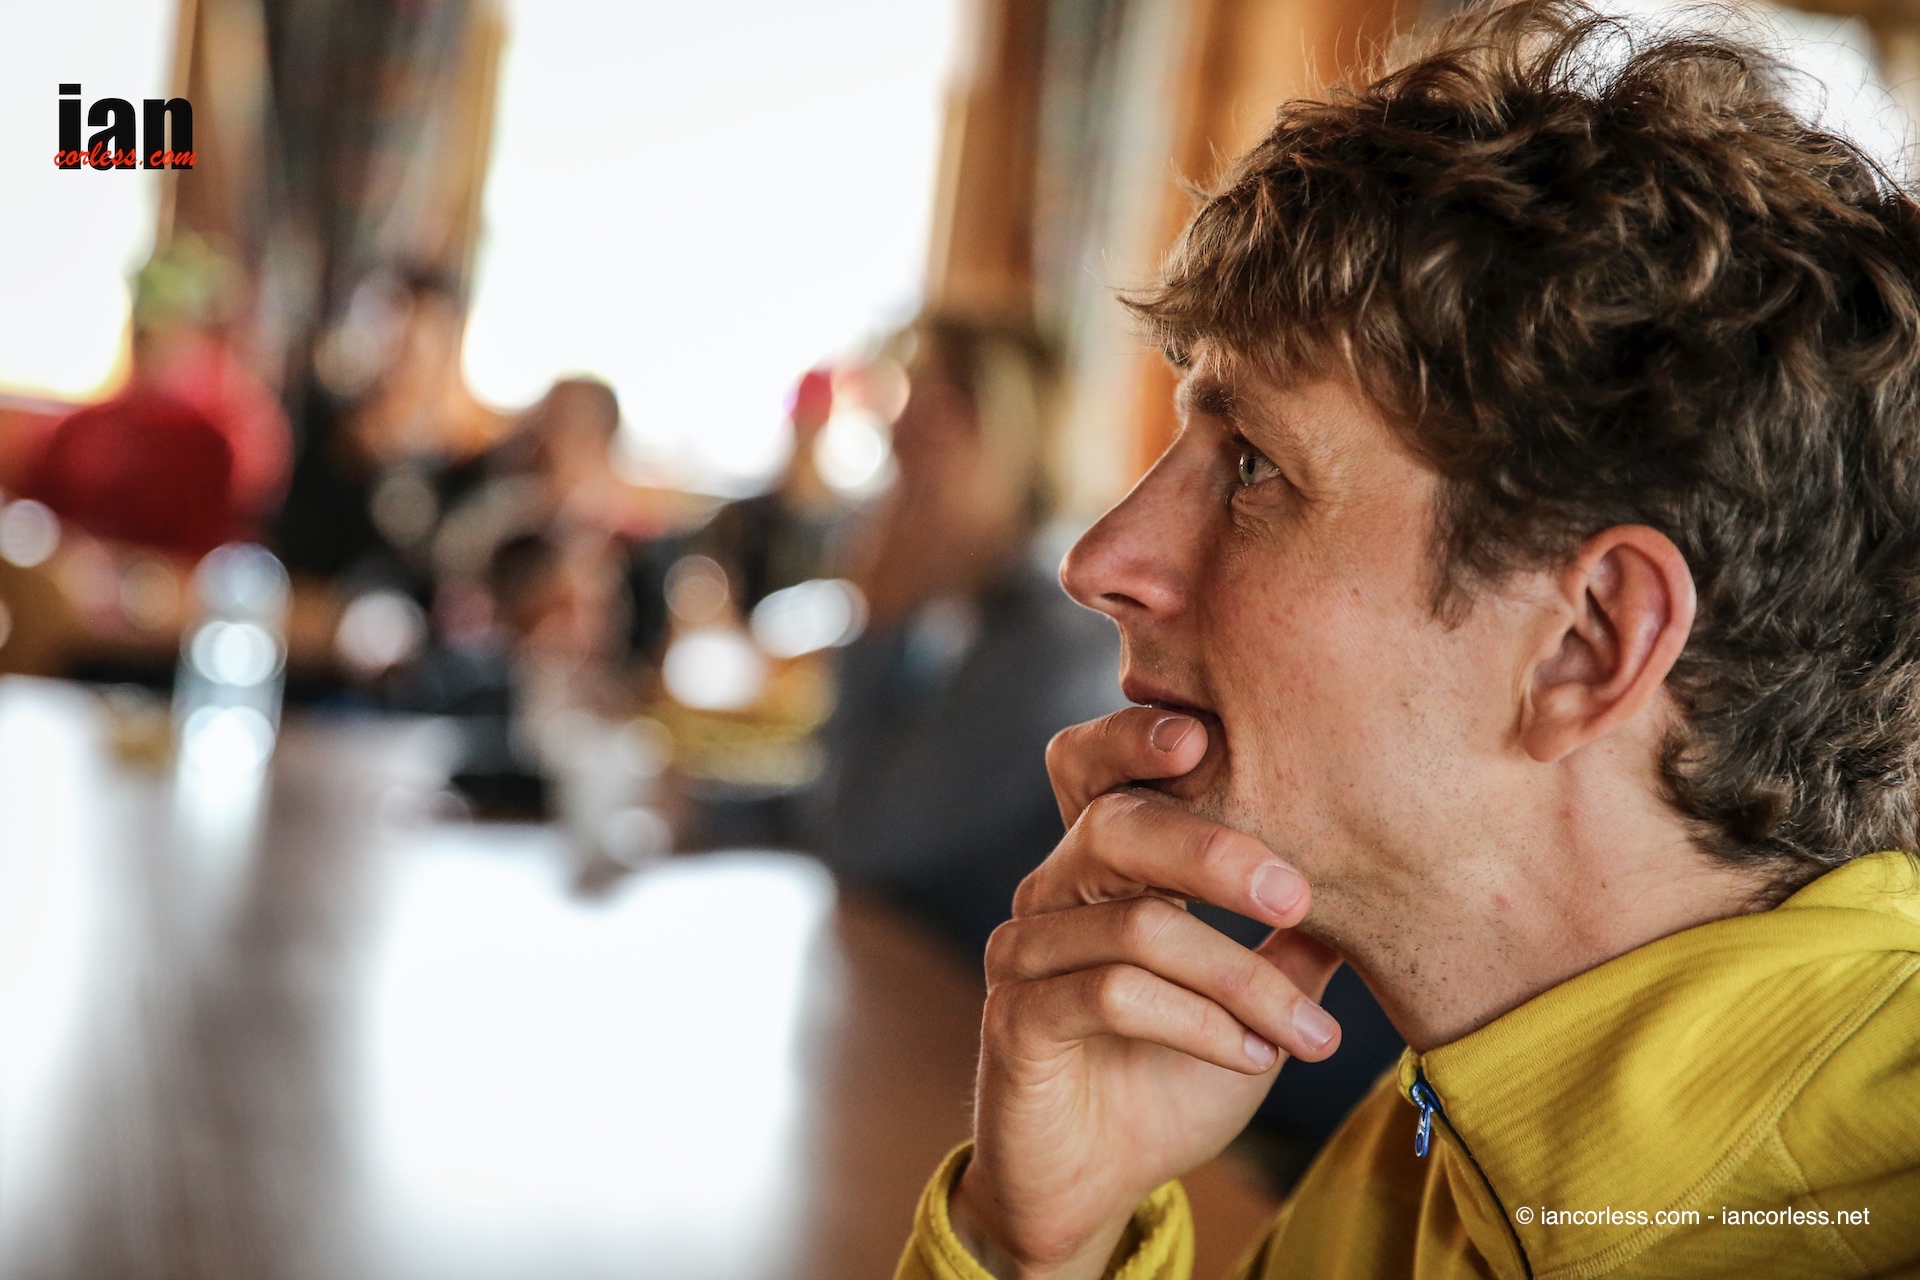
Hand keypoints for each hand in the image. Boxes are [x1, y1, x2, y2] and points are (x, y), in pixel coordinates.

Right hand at [950, 708, 1341, 1278]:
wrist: (1096, 1184)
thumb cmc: (1169, 1078)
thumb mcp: (1250, 1005)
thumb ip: (1293, 943)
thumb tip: (1377, 881)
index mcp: (1102, 866)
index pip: (1094, 767)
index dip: (1132, 737)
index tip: (1205, 735)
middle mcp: (1052, 892)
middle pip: (1114, 825)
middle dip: (1212, 848)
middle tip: (1297, 894)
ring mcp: (1024, 951)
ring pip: (1138, 926)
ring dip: (1241, 982)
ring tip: (1313, 1034)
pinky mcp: (1015, 1016)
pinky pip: (1111, 995)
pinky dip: (1199, 1025)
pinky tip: (1253, 1058)